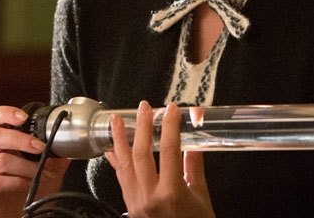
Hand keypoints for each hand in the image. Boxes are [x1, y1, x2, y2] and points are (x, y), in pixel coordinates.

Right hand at [0, 105, 70, 217]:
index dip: (4, 113)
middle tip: (41, 148)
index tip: (23, 117)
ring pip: (0, 160)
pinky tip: (28, 186)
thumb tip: (71, 140)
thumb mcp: (49, 171)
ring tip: (42, 174)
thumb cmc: (31, 195)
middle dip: (22, 140)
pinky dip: (17, 182)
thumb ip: (57, 154)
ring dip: (26, 166)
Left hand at [105, 101, 214, 217]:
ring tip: (115, 120)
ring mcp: (136, 203)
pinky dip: (116, 160)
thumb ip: (195, 163)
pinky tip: (112, 147)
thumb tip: (195, 135)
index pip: (170, 150)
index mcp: (172, 193)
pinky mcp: (129, 207)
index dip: (171, 126)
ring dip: (119, 140)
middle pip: (142, 154)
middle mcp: (150, 197)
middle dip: (142, 127)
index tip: (172, 109)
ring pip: (124, 165)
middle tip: (144, 107)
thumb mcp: (202, 194)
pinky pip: (120, 178)